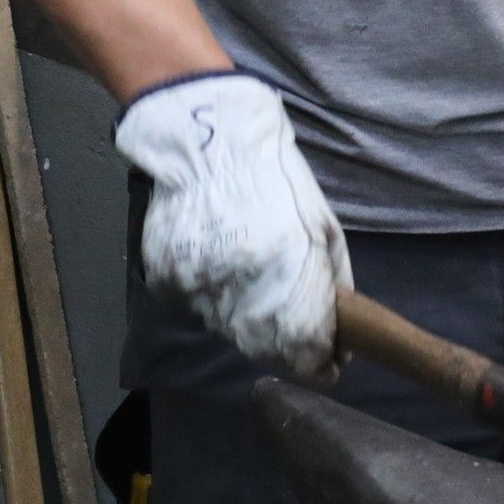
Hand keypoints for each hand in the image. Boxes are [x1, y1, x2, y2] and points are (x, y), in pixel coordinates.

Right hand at [114, 71, 350, 376]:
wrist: (208, 141)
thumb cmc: (277, 179)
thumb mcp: (322, 227)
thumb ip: (331, 285)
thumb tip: (337, 333)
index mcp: (287, 277)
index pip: (305, 354)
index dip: (321, 361)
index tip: (328, 358)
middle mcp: (239, 293)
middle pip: (266, 349)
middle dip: (286, 340)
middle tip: (291, 309)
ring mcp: (198, 290)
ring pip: (229, 330)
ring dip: (247, 315)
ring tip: (250, 271)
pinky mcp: (166, 282)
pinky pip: (197, 305)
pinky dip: (213, 294)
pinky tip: (219, 259)